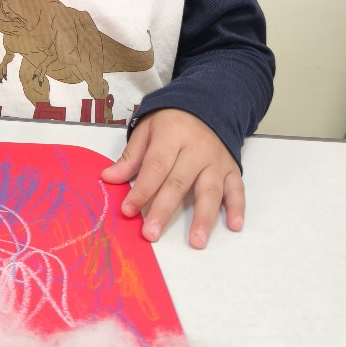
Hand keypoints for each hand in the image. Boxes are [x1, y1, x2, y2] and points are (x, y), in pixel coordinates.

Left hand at [100, 109, 244, 248]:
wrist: (207, 105)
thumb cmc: (170, 123)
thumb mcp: (146, 131)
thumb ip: (130, 157)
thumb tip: (108, 178)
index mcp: (172, 136)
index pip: (155, 166)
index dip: (141, 189)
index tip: (128, 210)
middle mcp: (196, 149)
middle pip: (179, 182)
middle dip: (164, 210)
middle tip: (151, 234)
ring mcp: (216, 160)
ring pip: (210, 190)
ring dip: (204, 217)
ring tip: (197, 242)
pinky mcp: (232, 169)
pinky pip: (237, 189)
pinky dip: (237, 207)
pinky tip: (234, 226)